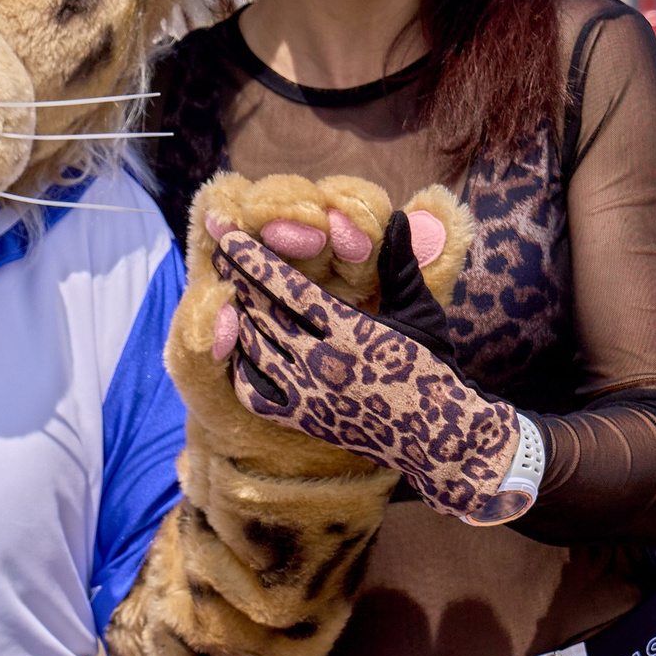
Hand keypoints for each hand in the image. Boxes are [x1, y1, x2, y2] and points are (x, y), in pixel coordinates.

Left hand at [166, 173, 412, 484]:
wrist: (440, 439)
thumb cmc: (433, 368)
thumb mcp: (420, 313)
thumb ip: (399, 264)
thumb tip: (397, 217)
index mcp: (351, 333)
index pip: (287, 288)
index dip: (252, 259)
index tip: (225, 234)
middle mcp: (323, 365)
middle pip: (263, 314)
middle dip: (236, 279)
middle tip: (216, 251)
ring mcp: (310, 396)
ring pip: (255, 349)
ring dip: (236, 316)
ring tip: (223, 289)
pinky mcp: (305, 420)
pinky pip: (255, 394)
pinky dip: (240, 367)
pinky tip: (238, 344)